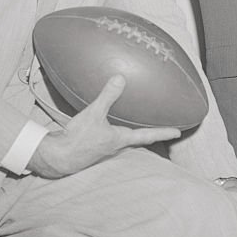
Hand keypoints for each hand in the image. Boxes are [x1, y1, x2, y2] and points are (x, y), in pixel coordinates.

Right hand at [27, 75, 180, 178]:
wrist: (57, 157)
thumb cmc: (77, 139)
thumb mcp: (94, 114)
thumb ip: (107, 96)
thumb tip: (120, 78)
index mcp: (120, 139)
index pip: (147, 135)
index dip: (163, 132)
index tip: (178, 132)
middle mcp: (115, 146)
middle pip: (138, 139)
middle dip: (150, 133)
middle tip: (162, 128)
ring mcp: (104, 148)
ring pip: (124, 139)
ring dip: (132, 132)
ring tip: (139, 123)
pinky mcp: (93, 147)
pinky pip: (109, 137)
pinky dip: (115, 130)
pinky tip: (109, 123)